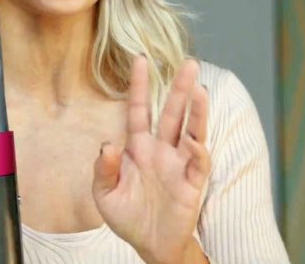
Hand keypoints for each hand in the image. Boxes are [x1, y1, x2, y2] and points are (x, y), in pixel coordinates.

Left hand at [92, 56, 210, 263]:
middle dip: (181, 88)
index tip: (140, 59)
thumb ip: (103, 169)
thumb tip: (107, 144)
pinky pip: (198, 163)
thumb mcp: (104, 194)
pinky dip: (198, 151)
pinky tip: (195, 142)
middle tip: (190, 63)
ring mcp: (179, 164)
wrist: (149, 244)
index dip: (140, 86)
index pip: (140, 110)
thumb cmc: (127, 216)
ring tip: (201, 89)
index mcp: (139, 148)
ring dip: (197, 111)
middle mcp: (161, 150)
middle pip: (173, 113)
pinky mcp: (192, 183)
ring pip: (192, 131)